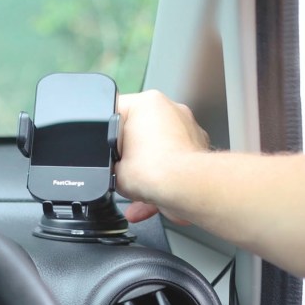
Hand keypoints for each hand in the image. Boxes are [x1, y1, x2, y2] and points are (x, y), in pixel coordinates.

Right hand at [115, 91, 210, 222]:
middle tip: (123, 170)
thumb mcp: (112, 168)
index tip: (108, 152)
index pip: (117, 113)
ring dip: (148, 172)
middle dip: (131, 155)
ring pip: (159, 151)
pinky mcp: (198, 150)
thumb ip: (111, 163)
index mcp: (147, 103)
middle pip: (141, 133)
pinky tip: (150, 202)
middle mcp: (171, 110)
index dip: (106, 135)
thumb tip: (116, 169)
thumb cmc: (154, 170)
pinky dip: (164, 182)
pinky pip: (174, 164)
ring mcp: (188, 129)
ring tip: (137, 191)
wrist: (186, 189)